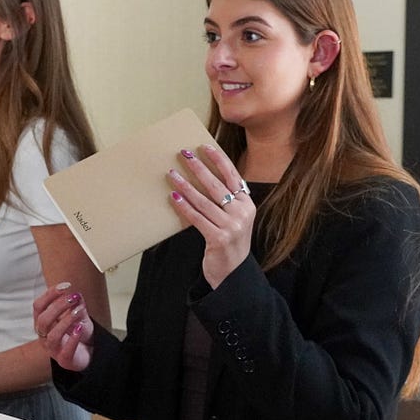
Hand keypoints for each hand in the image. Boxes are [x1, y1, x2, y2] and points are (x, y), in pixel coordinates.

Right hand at [32, 282, 93, 370]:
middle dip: (58, 306)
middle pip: (43, 320)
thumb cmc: (77, 334)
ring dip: (65, 321)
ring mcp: (53, 349)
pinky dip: (73, 338)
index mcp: (43, 323)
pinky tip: (80, 328)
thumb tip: (75, 293)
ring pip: (52, 335)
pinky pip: (65, 350)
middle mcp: (44, 336)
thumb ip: (76, 304)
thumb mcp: (78, 315)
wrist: (87, 354)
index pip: (38, 306)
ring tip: (78, 311)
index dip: (49, 295)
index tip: (65, 286)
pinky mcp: (64, 360)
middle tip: (73, 298)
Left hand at [167, 145, 254, 287]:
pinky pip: (197, 218)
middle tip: (184, 154)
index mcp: (247, 204)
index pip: (232, 176)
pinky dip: (184, 207)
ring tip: (172, 174)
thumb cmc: (229, 241)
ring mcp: (231, 227)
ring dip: (186, 185)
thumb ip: (226, 201)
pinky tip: (173, 196)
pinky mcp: (218, 239)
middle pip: (217, 185)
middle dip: (199, 168)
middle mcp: (242, 213)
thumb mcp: (234, 219)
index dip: (218, 160)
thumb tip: (203, 177)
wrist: (233, 273)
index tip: (204, 147)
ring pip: (204, 201)